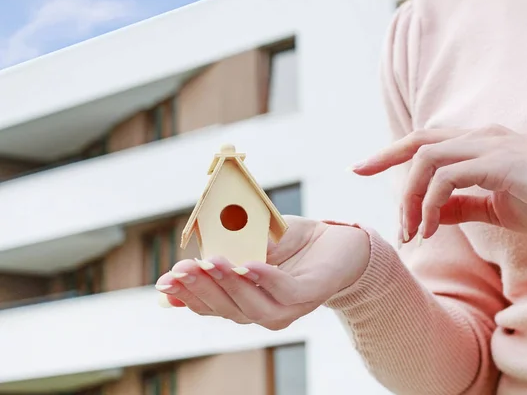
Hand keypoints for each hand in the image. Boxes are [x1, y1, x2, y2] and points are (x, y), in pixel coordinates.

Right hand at [155, 216, 369, 329]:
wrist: (338, 240)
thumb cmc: (292, 243)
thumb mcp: (249, 245)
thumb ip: (221, 258)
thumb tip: (177, 274)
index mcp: (246, 300)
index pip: (210, 306)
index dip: (186, 295)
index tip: (164, 280)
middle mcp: (264, 310)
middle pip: (226, 309)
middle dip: (201, 289)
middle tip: (180, 269)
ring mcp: (288, 307)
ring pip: (252, 307)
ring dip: (229, 285)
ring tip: (210, 262)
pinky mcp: (310, 294)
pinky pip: (285, 291)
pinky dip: (266, 278)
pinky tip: (250, 264)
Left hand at [351, 125, 526, 241]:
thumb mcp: (494, 207)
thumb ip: (462, 205)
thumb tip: (432, 213)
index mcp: (477, 144)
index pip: (425, 141)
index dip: (391, 152)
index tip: (363, 166)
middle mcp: (479, 137)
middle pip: (418, 141)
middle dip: (384, 157)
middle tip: (358, 173)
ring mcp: (489, 146)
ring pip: (427, 160)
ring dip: (410, 196)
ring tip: (411, 229)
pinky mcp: (499, 162)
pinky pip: (448, 178)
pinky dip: (432, 204)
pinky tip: (432, 228)